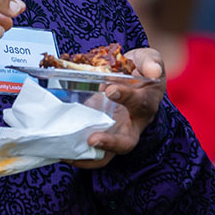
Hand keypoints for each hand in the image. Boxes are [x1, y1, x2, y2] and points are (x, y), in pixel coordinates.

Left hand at [74, 48, 166, 168]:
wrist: (135, 77)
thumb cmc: (141, 69)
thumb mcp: (149, 59)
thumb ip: (151, 62)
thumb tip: (153, 70)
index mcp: (147, 103)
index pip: (139, 103)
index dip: (126, 97)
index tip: (110, 89)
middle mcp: (134, 124)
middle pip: (126, 142)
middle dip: (110, 143)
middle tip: (92, 139)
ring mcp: (117, 132)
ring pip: (108, 154)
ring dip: (89, 156)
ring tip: (70, 154)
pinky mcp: (102, 133)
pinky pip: (93, 152)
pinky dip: (79, 156)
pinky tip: (61, 151)